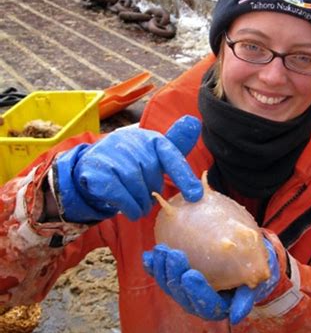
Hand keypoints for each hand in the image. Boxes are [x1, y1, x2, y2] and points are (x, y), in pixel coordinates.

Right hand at [55, 115, 202, 221]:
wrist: (92, 166)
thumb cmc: (131, 161)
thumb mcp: (154, 152)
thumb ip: (176, 142)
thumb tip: (195, 121)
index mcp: (149, 138)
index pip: (170, 154)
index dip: (183, 176)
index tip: (195, 196)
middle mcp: (130, 141)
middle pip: (152, 173)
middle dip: (153, 191)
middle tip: (150, 200)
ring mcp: (111, 154)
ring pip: (136, 185)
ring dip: (141, 202)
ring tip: (141, 208)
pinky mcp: (96, 170)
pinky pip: (119, 194)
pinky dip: (129, 206)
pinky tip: (131, 211)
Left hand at [142, 238, 279, 324]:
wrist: (244, 262)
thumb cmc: (250, 274)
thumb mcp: (253, 285)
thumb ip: (245, 299)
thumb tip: (236, 316)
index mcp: (215, 307)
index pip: (203, 303)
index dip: (195, 291)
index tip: (190, 274)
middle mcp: (196, 301)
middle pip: (182, 293)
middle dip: (174, 274)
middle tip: (173, 254)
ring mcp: (184, 289)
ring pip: (169, 283)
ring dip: (162, 268)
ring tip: (161, 250)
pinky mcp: (176, 277)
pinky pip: (161, 274)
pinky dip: (153, 266)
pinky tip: (148, 256)